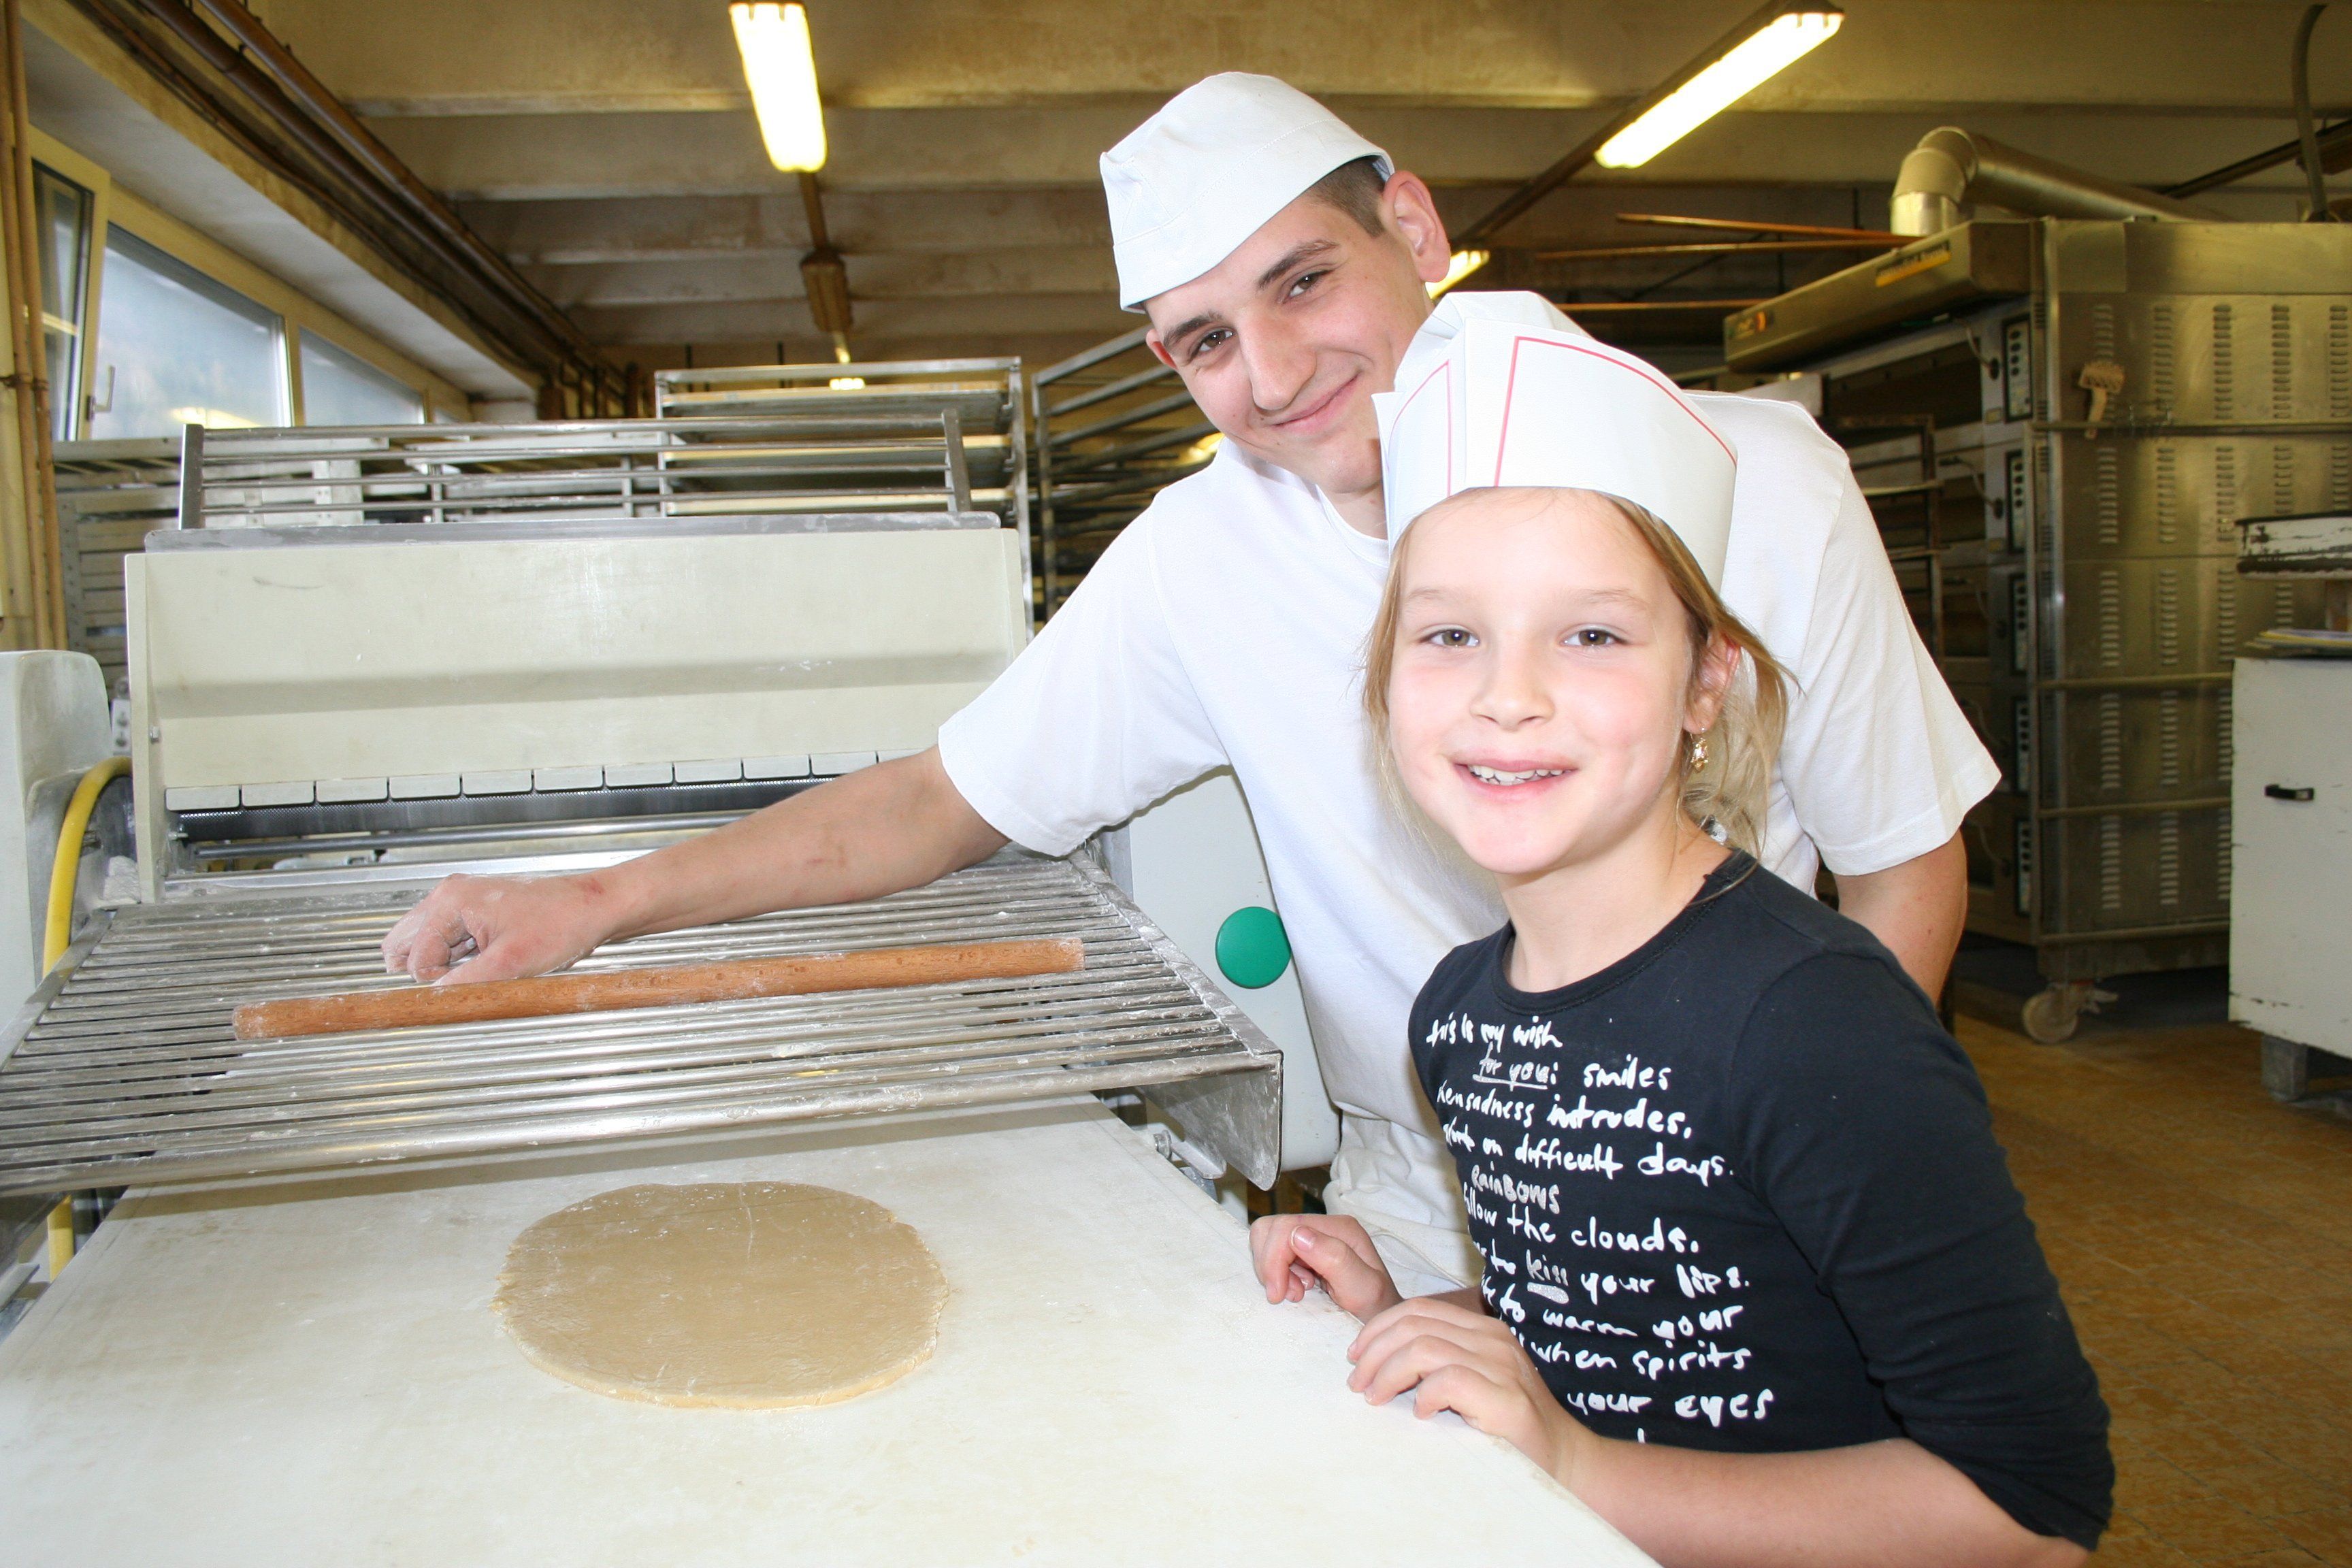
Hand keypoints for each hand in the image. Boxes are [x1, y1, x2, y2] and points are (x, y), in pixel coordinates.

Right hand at [380, 871, 620, 983]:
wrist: (594, 907)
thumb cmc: (562, 923)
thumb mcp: (509, 964)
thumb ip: (463, 984)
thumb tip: (434, 1000)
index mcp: (451, 902)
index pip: (415, 957)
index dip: (437, 981)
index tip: (465, 986)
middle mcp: (451, 895)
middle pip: (406, 942)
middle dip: (429, 969)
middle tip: (465, 979)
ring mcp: (463, 900)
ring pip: (427, 941)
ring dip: (446, 963)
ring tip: (484, 965)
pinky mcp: (477, 910)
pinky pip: (450, 939)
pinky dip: (460, 956)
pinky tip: (488, 960)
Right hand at [1248, 1214, 1403, 1321]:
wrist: (1380, 1321)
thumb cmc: (1377, 1308)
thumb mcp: (1364, 1290)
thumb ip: (1336, 1259)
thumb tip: (1299, 1235)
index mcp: (1341, 1228)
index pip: (1287, 1226)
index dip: (1274, 1260)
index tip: (1279, 1293)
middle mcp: (1325, 1227)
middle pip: (1272, 1228)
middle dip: (1271, 1264)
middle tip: (1289, 1293)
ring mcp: (1313, 1237)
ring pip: (1268, 1238)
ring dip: (1273, 1269)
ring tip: (1297, 1291)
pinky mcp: (1303, 1250)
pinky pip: (1273, 1252)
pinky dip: (1276, 1272)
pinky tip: (1298, 1288)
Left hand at [1348, 1296, 1590, 1483]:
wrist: (1565, 1460)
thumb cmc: (1506, 1427)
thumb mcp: (1470, 1384)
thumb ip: (1436, 1365)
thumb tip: (1374, 1362)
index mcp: (1481, 1330)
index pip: (1418, 1309)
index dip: (1378, 1327)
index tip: (1356, 1356)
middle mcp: (1492, 1339)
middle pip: (1413, 1323)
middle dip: (1374, 1351)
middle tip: (1358, 1384)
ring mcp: (1502, 1366)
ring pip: (1423, 1347)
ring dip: (1389, 1374)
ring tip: (1377, 1398)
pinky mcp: (1507, 1399)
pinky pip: (1449, 1380)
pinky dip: (1425, 1396)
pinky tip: (1421, 1415)